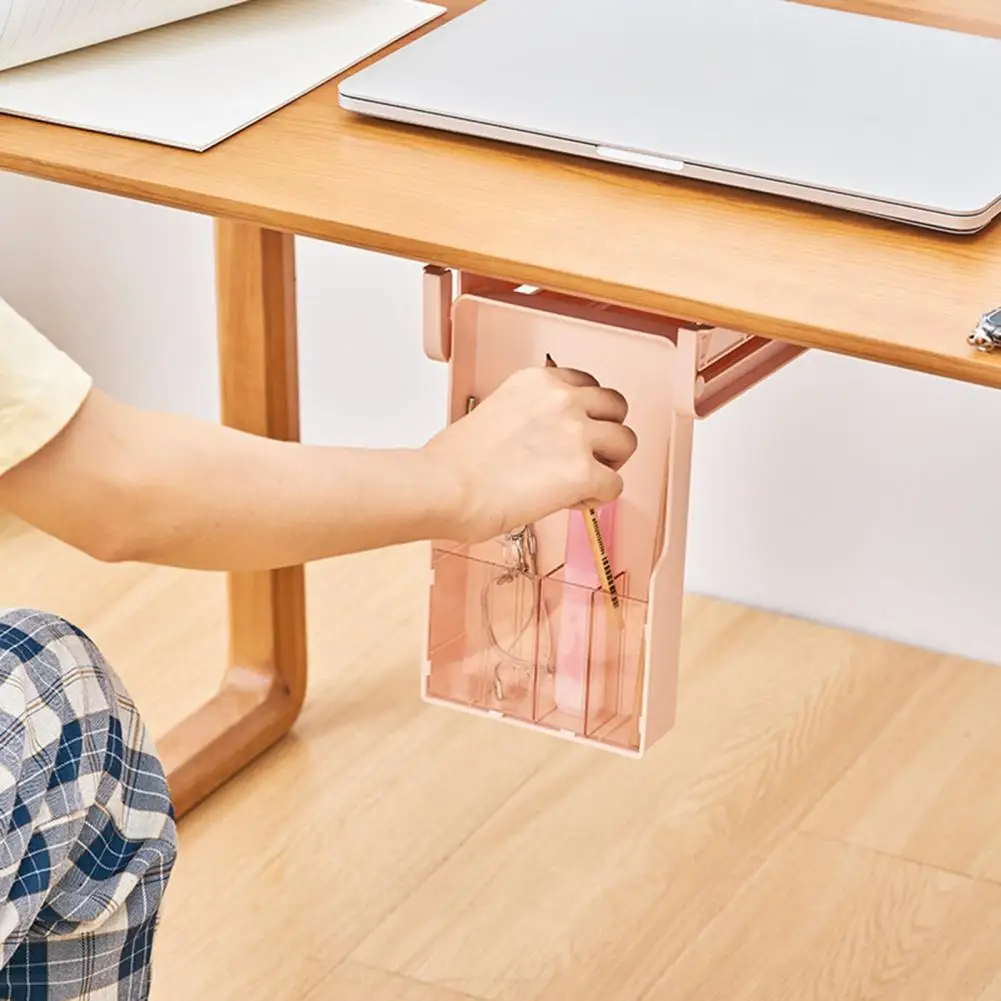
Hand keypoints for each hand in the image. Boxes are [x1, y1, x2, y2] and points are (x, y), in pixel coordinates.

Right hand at [422, 365, 637, 542]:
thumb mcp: (493, 413)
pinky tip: (573, 502)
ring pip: (626, 442)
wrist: (445, 487)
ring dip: (610, 463)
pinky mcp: (583, 472)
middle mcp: (562, 399)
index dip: (586, 411)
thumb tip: (539, 442)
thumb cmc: (453, 463)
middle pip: (617, 406)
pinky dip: (599, 498)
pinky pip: (615, 485)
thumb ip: (528, 417)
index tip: (576, 429)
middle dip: (608, 431)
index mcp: (536, 381)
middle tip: (590, 455)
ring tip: (584, 481)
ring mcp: (576, 434)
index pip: (586, 384)